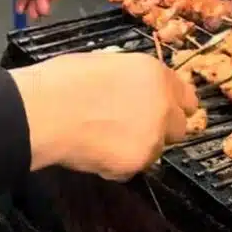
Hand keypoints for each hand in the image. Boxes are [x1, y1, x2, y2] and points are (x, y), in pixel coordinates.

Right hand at [8, 52, 197, 179]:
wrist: (45, 111)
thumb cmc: (64, 80)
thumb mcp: (107, 63)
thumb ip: (132, 79)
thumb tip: (133, 89)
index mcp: (156, 74)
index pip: (186, 96)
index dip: (172, 104)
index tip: (160, 110)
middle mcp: (163, 105)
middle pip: (178, 127)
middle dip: (160, 129)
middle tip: (131, 128)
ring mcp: (153, 137)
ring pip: (156, 149)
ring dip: (139, 147)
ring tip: (105, 140)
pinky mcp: (136, 163)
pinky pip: (133, 168)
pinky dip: (118, 164)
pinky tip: (95, 152)